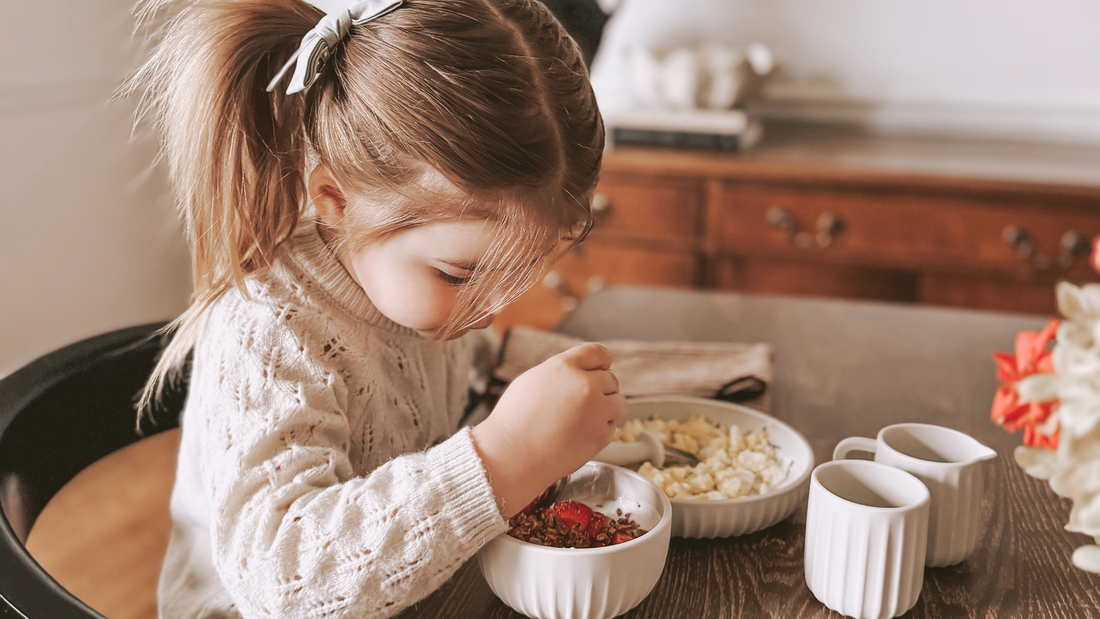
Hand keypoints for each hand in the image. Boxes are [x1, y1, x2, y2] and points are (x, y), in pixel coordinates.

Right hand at [471, 342, 625, 516]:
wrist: (511, 456)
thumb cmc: (513, 421)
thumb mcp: (531, 381)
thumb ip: (560, 372)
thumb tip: (579, 371)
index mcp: (564, 367)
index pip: (598, 353)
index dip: (601, 361)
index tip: (602, 368)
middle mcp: (584, 385)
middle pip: (610, 379)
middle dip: (600, 388)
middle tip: (582, 402)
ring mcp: (596, 411)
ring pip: (618, 402)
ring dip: (606, 408)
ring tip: (583, 418)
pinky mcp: (600, 436)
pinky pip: (611, 426)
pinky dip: (600, 429)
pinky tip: (578, 434)